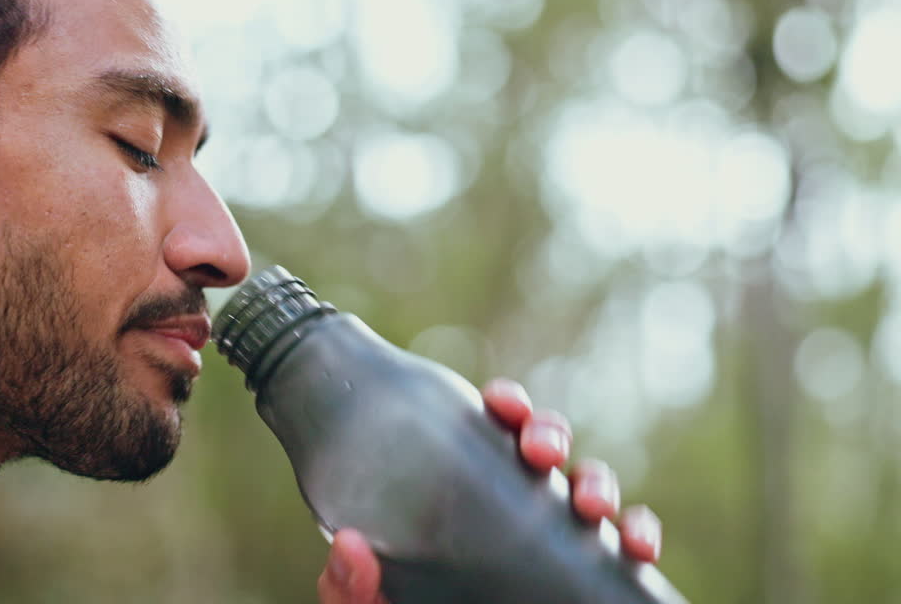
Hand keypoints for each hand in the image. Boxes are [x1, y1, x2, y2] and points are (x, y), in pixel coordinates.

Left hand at [316, 378, 663, 603]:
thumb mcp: (367, 602)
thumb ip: (349, 584)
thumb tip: (349, 546)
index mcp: (461, 485)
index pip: (488, 427)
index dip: (507, 405)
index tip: (503, 405)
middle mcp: (512, 499)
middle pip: (543, 447)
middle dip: (551, 434)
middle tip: (542, 451)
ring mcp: (552, 532)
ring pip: (589, 487)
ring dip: (599, 482)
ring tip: (592, 503)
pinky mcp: (584, 568)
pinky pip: (625, 545)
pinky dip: (639, 535)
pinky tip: (638, 546)